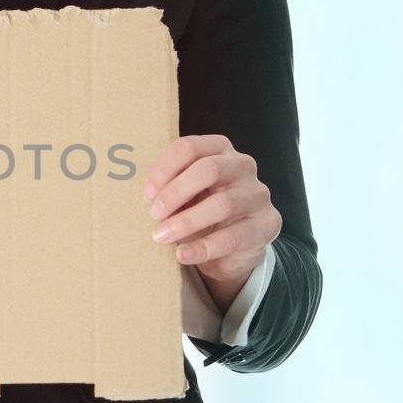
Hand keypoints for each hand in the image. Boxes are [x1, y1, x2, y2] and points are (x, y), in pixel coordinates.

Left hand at [141, 133, 278, 290]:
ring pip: (223, 203)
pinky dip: (203, 247)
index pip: (190, 147)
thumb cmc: (200, 209)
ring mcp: (258, 194)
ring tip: (161, 236)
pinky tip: (182, 255)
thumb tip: (135, 190)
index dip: (165, 169)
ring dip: (186, 222)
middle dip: (175, 193)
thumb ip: (166, 186)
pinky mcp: (268, 224)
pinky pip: (234, 236)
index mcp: (219, 149)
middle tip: (154, 214)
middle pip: (209, 169)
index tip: (147, 194)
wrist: (233, 246)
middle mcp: (242, 166)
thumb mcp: (184, 194)